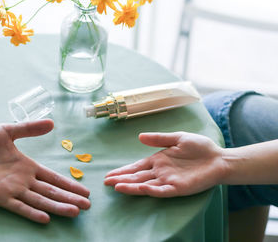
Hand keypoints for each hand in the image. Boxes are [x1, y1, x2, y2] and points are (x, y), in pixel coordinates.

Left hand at [0, 119, 89, 223]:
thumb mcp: (8, 130)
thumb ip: (29, 129)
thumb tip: (52, 123)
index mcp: (27, 166)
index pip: (53, 177)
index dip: (69, 184)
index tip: (85, 191)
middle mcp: (23, 180)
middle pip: (51, 191)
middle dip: (69, 198)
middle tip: (87, 206)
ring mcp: (12, 189)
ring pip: (39, 200)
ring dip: (57, 206)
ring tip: (74, 212)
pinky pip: (18, 206)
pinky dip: (31, 212)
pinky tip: (46, 218)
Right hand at [104, 132, 226, 196]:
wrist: (220, 158)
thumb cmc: (200, 148)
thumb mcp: (178, 137)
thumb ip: (159, 138)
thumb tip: (140, 136)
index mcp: (158, 160)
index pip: (136, 167)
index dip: (123, 171)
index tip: (109, 175)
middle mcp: (160, 172)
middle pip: (137, 177)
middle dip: (121, 179)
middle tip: (106, 182)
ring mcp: (168, 181)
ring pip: (145, 185)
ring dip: (131, 186)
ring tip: (117, 187)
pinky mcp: (179, 188)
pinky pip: (162, 190)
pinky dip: (151, 190)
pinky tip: (141, 188)